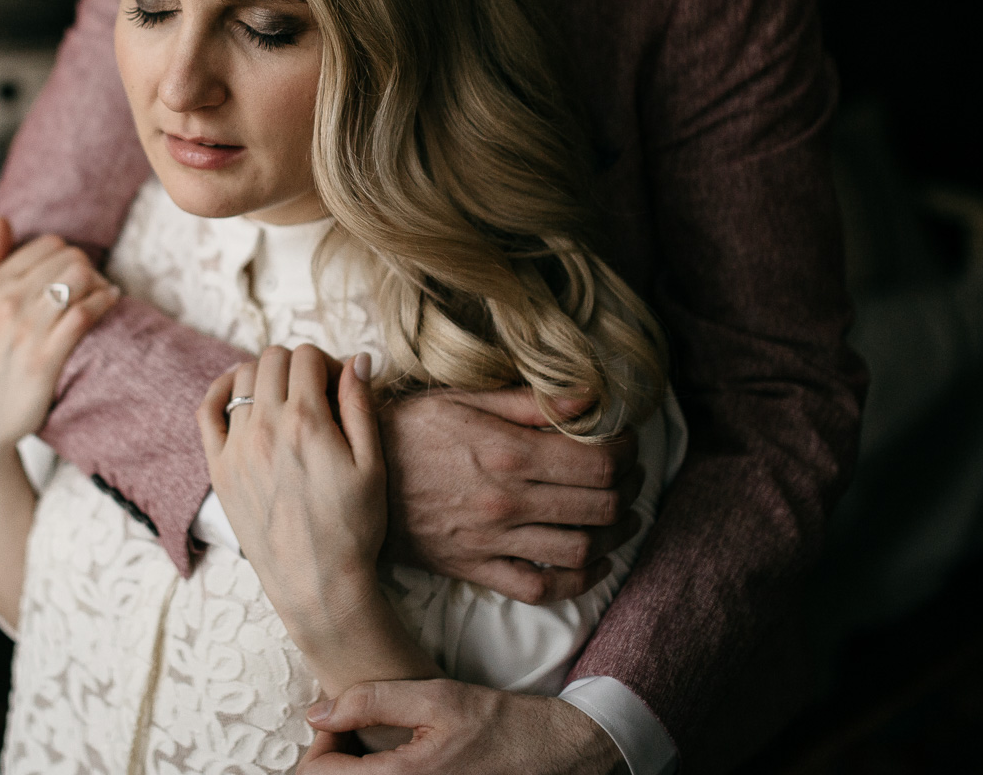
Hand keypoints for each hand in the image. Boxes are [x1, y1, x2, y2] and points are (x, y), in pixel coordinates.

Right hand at [0, 217, 118, 471]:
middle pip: (71, 257)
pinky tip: (110, 304)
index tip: (75, 272)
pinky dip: (105, 303)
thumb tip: (2, 220)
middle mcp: (6, 302)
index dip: (68, 255)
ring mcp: (26, 330)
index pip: (48, 245)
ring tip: (104, 295)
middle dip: (89, 268)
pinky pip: (85, 314)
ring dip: (100, 284)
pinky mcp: (45, 357)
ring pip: (81, 278)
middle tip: (94, 286)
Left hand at [198, 347, 435, 697]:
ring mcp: (236, 447)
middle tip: (316, 392)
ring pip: (241, 378)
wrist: (316, 583)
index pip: (306, 356)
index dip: (328, 362)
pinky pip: (206, 411)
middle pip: (272, 359)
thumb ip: (361, 405)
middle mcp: (264, 427)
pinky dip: (220, 391)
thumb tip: (357, 359)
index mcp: (306, 421)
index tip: (340, 385)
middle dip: (298, 365)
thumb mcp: (372, 464)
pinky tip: (237, 393)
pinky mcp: (218, 469)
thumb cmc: (352, 527)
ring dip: (266, 376)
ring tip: (286, 399)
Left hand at [301, 679, 623, 773]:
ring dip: (354, 770)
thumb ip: (370, 701)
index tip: (337, 720)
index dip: (318, 744)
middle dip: (333, 759)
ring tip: (372, 742)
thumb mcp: (434, 697)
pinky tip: (393, 759)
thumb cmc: (497, 723)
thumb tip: (316, 713)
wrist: (551, 753)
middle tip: (351, 729)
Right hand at [379, 390, 644, 603]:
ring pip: (581, 549)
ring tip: (623, 519)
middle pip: (601, 505)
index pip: (598, 461)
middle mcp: (507, 498)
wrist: (350, 474)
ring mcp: (493, 538)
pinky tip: (594, 563)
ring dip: (615, 537)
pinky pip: (541, 586)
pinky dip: (578, 581)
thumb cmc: (407, 428)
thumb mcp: (461, 398)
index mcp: (507, 450)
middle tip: (632, 478)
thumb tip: (589, 396)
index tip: (629, 443)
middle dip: (629, 491)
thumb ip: (528, 402)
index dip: (627, 452)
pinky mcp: (477, 567)